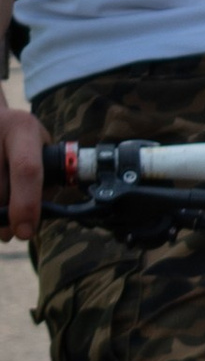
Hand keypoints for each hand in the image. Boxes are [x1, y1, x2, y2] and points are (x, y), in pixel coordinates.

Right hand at [1, 101, 46, 243]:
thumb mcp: (38, 146)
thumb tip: (33, 221)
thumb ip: (44, 179)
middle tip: (10, 233)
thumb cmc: (17, 138)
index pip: (26, 169)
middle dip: (5, 220)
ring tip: (0, 218)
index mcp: (22, 128)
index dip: (27, 204)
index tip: (26, 232)